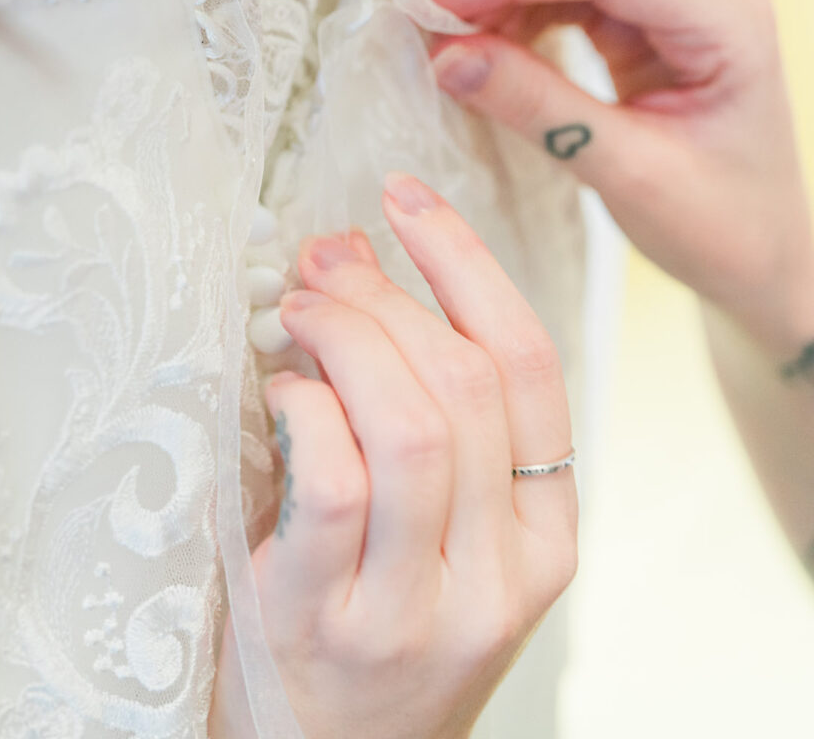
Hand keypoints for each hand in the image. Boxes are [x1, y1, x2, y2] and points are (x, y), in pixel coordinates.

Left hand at [209, 173, 576, 738]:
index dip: (466, 263)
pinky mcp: (328, 625)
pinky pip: (335, 482)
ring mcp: (415, 607)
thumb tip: (353, 253)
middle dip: (388, 292)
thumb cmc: (369, 624)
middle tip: (324, 257)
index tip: (408, 199)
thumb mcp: (432, 528)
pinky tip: (282, 390)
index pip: (529, 365)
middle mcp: (496, 575)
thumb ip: (415, 400)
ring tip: (298, 307)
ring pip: (413, 425)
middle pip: (466, 383)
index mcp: (542, 537)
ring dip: (347, 335)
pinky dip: (306, 407)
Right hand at [418, 0, 813, 356]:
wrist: (761, 250)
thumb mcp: (628, 177)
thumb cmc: (722, 224)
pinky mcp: (652, 5)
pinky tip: (493, 37)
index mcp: (727, 18)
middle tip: (439, 16)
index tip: (440, 3)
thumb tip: (449, 58)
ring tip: (459, 35)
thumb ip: (539, 110)